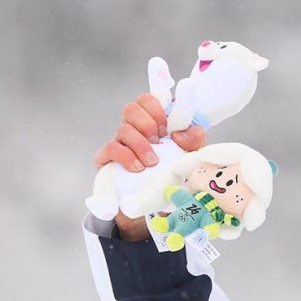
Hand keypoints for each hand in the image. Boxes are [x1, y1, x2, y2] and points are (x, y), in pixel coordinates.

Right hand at [93, 94, 206, 240]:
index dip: (156, 107)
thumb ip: (193, 140)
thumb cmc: (172, 170)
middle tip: (160, 141)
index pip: (147, 100)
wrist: (154, 200)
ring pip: (123, 129)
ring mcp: (119, 142)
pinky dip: (126, 157)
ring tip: (153, 162)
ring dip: (141, 144)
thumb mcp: (189, 155)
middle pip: (131, 109)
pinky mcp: (107, 157)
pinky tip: (138, 168)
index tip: (167, 126)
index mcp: (152, 122)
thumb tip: (182, 133)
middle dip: (148, 123)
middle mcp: (133, 128)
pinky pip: (111, 149)